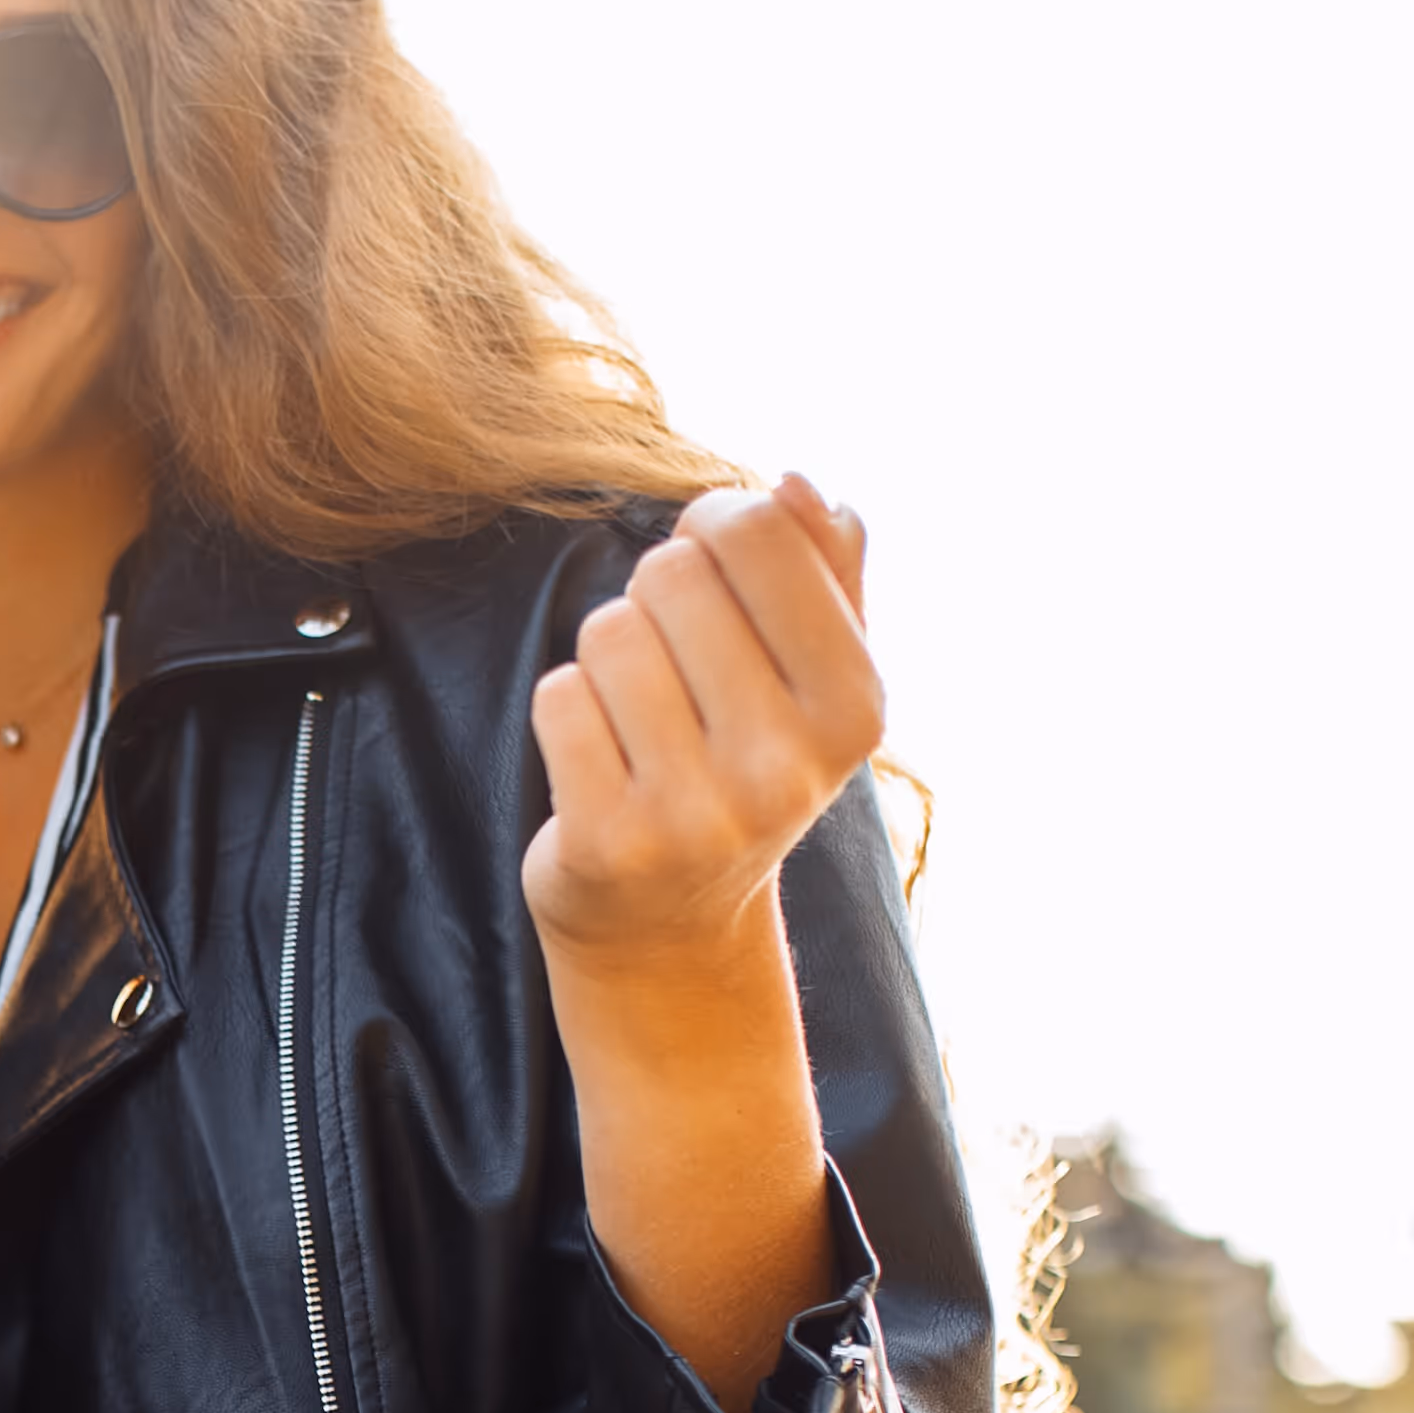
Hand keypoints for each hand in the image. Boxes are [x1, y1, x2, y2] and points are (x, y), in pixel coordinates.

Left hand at [520, 474, 882, 1010]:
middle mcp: (786, 766)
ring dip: (608, 657)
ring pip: (608, 633)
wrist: (674, 925)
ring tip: (639, 716)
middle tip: (674, 662)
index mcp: (856, 707)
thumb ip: (826, 572)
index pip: (761, 532)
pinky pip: (558, 697)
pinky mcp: (609, 842)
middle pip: (672, 574)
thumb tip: (805, 487)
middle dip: (657, 596)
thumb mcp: (813, 677)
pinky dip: (567, 711)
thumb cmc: (743, 765)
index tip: (708, 553)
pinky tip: (600, 759)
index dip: (715, 521)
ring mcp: (697, 812)